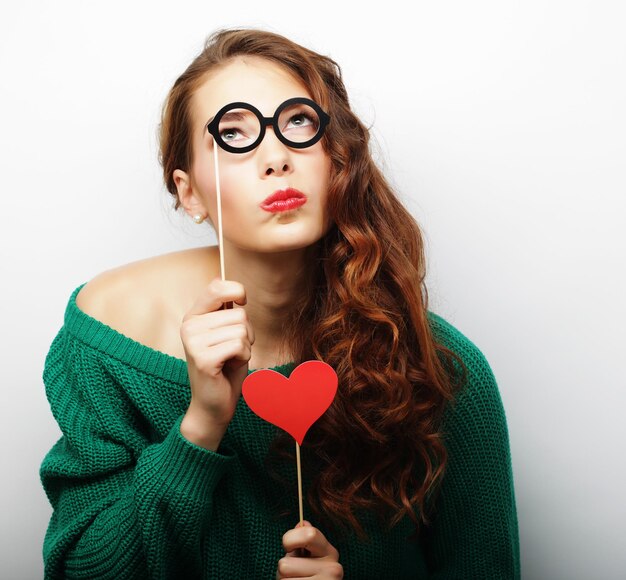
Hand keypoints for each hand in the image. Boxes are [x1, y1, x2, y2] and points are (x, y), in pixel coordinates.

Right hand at [179, 277, 254, 449]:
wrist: (213, 404)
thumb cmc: (225, 366)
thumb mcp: (226, 332)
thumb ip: (225, 310)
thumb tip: (225, 282)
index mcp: (193, 316)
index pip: (217, 286)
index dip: (237, 291)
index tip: (242, 303)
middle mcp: (189, 326)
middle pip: (239, 314)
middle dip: (246, 333)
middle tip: (232, 350)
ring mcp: (193, 342)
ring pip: (241, 330)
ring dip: (245, 347)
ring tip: (229, 358)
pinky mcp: (203, 358)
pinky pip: (239, 345)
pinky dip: (244, 357)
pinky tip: (229, 366)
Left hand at [276, 521, 342, 578]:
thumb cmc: (310, 578)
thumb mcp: (310, 558)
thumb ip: (305, 541)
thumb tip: (302, 523)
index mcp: (330, 552)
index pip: (308, 534)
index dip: (289, 539)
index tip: (288, 547)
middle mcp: (333, 569)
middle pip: (285, 564)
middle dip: (282, 572)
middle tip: (294, 576)